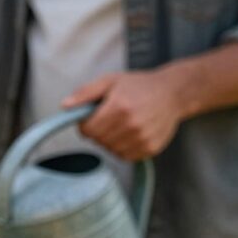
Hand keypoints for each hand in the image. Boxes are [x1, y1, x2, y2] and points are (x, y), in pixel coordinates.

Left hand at [62, 67, 189, 160]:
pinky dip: (124, 148)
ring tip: (122, 125)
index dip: (86, 124)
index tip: (93, 117)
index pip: (88, 130)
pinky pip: (126, 156)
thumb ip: (85, 93)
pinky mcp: (151, 149)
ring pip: (111, 150)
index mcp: (119, 107)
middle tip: (110, 118)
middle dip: (98, 131)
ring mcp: (143, 138)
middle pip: (98, 141)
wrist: (173, 93)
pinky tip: (132, 133)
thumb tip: (64, 106)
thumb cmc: (138, 86)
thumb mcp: (110, 81)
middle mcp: (132, 125)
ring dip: (111, 141)